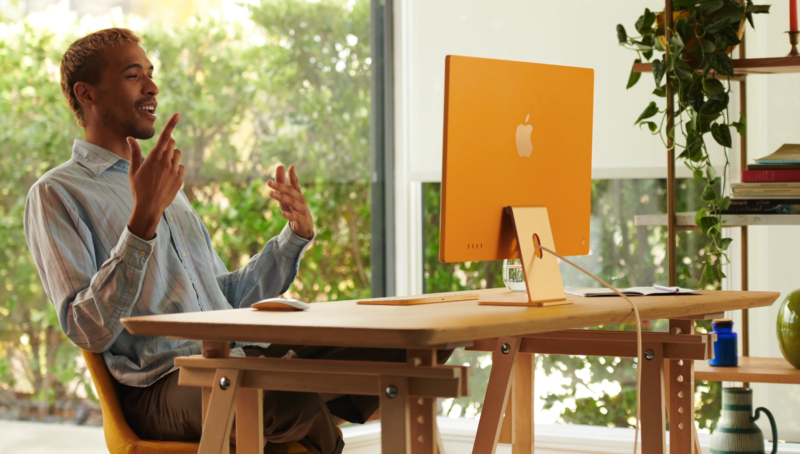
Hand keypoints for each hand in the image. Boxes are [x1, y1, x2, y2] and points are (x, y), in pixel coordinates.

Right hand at [127, 113, 184, 239]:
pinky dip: (175, 168)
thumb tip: (130, 138)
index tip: (178, 114)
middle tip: (158, 154)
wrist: (149, 208)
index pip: (165, 137)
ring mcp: (174, 171)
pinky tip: (167, 177)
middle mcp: (166, 162)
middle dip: (167, 144)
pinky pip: (181, 167)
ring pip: (177, 155)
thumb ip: (134, 153)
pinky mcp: (180, 179)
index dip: (172, 124)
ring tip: (162, 166)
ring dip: (172, 155)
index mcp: (154, 158)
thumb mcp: (133, 170)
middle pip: (172, 144)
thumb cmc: (138, 188)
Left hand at [268, 165, 313, 238]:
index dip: (293, 175)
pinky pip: (295, 216)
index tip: (291, 166)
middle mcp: (300, 199)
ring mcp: (301, 209)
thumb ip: (282, 181)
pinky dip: (289, 215)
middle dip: (280, 186)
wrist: (305, 225)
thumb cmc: (294, 208)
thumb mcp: (286, 195)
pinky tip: (283, 213)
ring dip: (282, 198)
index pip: (295, 183)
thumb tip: (280, 165)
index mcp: (297, 193)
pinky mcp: (301, 219)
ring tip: (272, 194)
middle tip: (269, 182)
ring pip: (292, 202)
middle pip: (291, 192)